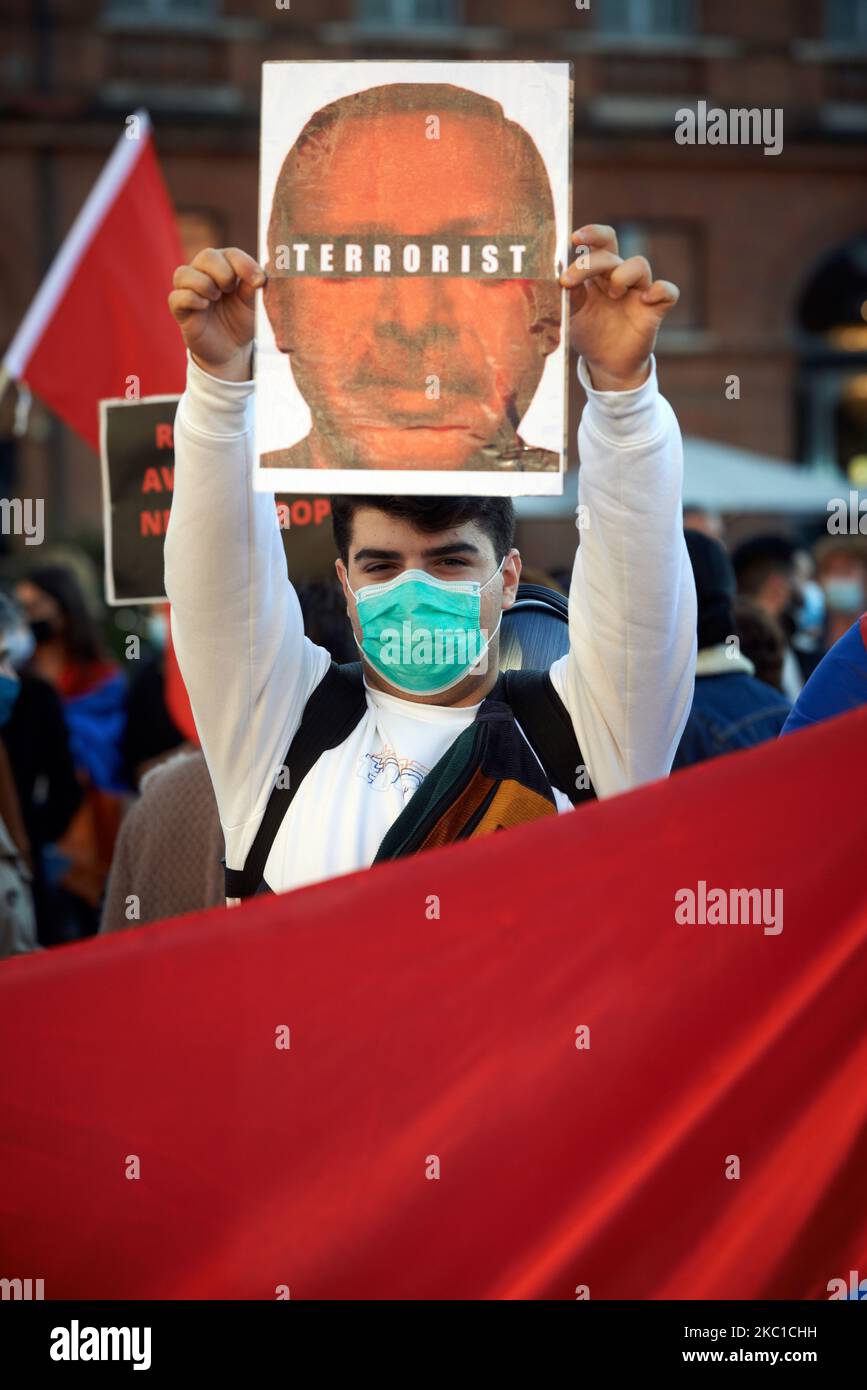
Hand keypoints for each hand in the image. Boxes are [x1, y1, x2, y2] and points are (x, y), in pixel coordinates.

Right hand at [168, 247, 264, 381]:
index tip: (259, 281)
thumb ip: (254, 287)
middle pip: (206, 256)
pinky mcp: (180, 310)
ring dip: (203, 283)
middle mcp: (204, 273)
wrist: (232, 349)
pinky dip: (190, 298)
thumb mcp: (254, 304)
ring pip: (183, 273)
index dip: (244, 264)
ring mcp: (189, 290)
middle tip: (231, 289)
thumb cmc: (242, 320)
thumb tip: (261, 273)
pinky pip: (176, 297)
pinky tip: (204, 306)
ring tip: (216, 298)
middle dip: (222, 272)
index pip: (230, 254)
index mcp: (225, 267)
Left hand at [559, 225, 678, 390]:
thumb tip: (558, 278)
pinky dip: (660, 291)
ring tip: (612, 295)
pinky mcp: (655, 309)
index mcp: (597, 274)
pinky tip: (645, 300)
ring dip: (622, 275)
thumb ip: (567, 297)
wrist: (607, 364)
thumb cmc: (589, 333)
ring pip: (640, 265)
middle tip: (571, 279)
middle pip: (612, 250)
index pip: (598, 243)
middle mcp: (619, 276)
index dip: (590, 234)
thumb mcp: (572, 317)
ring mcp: (639, 291)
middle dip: (592, 260)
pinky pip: (669, 291)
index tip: (573, 239)